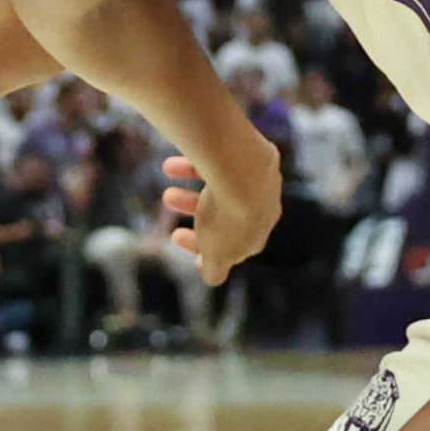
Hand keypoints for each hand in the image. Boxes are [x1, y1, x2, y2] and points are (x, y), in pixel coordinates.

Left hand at [164, 139, 282, 286]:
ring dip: (189, 189)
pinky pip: (220, 163)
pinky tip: (170, 167)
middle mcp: (263, 207)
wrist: (241, 169)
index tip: (177, 236)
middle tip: (168, 201)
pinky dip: (193, 166)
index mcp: (257, 236)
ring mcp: (258, 179)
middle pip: (223, 214)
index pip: (231, 247)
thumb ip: (214, 269)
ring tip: (166, 185)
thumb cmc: (227, 217)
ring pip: (219, 188)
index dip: (202, 244)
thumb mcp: (216, 254)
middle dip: (193, 211)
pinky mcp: (250, 152)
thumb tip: (211, 278)